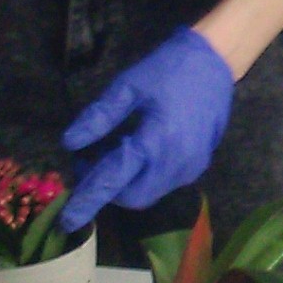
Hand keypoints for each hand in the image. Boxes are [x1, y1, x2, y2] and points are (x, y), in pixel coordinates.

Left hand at [61, 27, 233, 229]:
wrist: (216, 61)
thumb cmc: (169, 68)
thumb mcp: (129, 85)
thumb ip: (99, 116)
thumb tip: (69, 143)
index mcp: (156, 141)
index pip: (113, 180)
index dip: (87, 201)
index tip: (66, 221)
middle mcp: (176, 163)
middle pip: (131, 197)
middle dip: (106, 189)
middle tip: (88, 160)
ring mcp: (191, 167)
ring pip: (148, 193)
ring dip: (124, 183)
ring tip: (113, 149)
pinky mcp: (198, 165)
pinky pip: (163, 183)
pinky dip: (143, 176)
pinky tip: (137, 150)